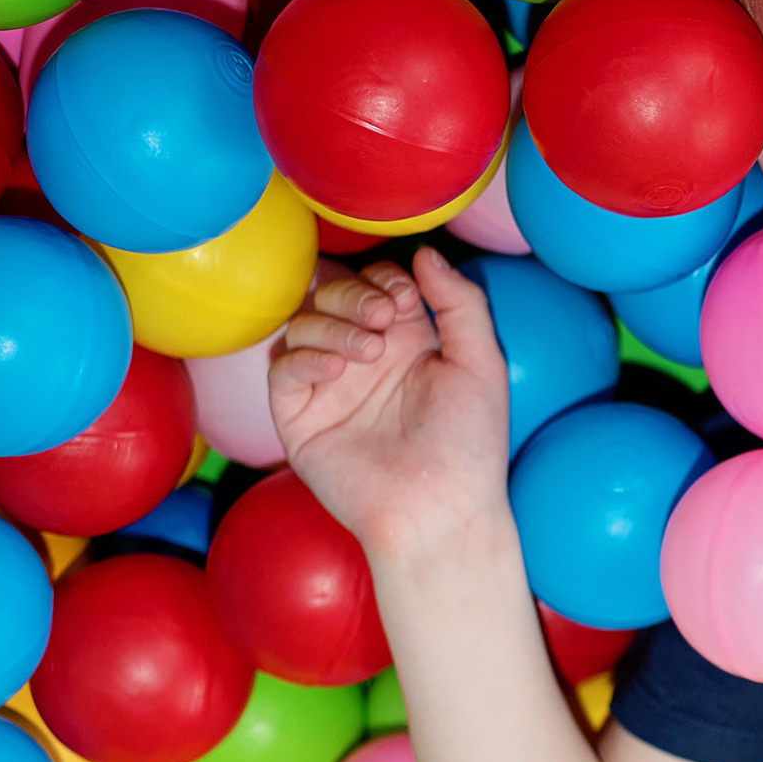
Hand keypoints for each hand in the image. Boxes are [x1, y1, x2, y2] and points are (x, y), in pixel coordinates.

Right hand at [269, 248, 511, 558]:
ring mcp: (329, 385)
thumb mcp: (481, 363)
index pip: (379, 285)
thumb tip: (424, 253)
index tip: (406, 299)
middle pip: (333, 295)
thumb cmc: (469, 442)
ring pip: (303, 324)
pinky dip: (303, 358)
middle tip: (381, 318)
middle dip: (354, 294)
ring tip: (367, 354)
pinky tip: (336, 371)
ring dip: (332, 325)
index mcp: (408, 341)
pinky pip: (282, 369)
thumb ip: (460, 303)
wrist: (440, 508)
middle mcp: (365, 357)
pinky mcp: (299, 416)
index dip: (385, 279)